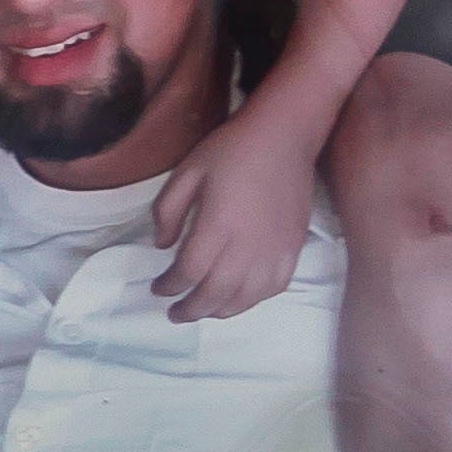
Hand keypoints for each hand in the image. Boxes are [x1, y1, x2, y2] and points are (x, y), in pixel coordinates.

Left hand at [145, 106, 319, 323]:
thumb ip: (167, 211)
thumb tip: (162, 246)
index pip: (189, 272)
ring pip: (246, 298)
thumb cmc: (231, 150)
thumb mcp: (186, 172)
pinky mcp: (293, 248)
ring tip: (203, 310)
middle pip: (216, 293)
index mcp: (217, 225)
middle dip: (191, 309)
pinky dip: (252, 300)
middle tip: (175, 314)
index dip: (170, 286)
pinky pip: (274, 288)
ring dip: (220, 311)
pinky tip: (238, 298)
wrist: (284, 137)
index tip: (158, 288)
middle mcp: (248, 245)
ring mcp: (275, 250)